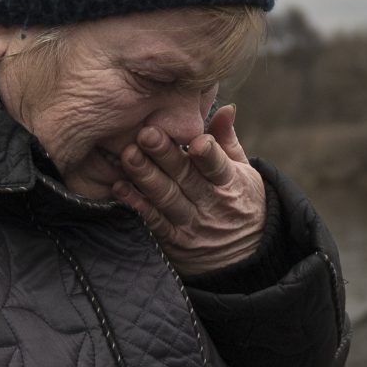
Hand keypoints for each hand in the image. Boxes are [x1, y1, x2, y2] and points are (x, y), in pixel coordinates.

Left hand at [110, 105, 268, 275]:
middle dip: (165, 156)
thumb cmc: (241, 202)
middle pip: (186, 178)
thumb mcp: (244, 172)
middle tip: (146, 134)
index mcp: (231, 183)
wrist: (245, 259)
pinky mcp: (174, 241)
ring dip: (145, 177)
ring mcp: (191, 224)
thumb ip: (227, 140)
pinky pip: (153, 221)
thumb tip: (225, 107)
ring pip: (166, 198)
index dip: (209, 154)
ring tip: (128, 156)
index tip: (197, 139)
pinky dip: (137, 205)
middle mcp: (211, 204)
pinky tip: (120, 187)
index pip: (219, 166)